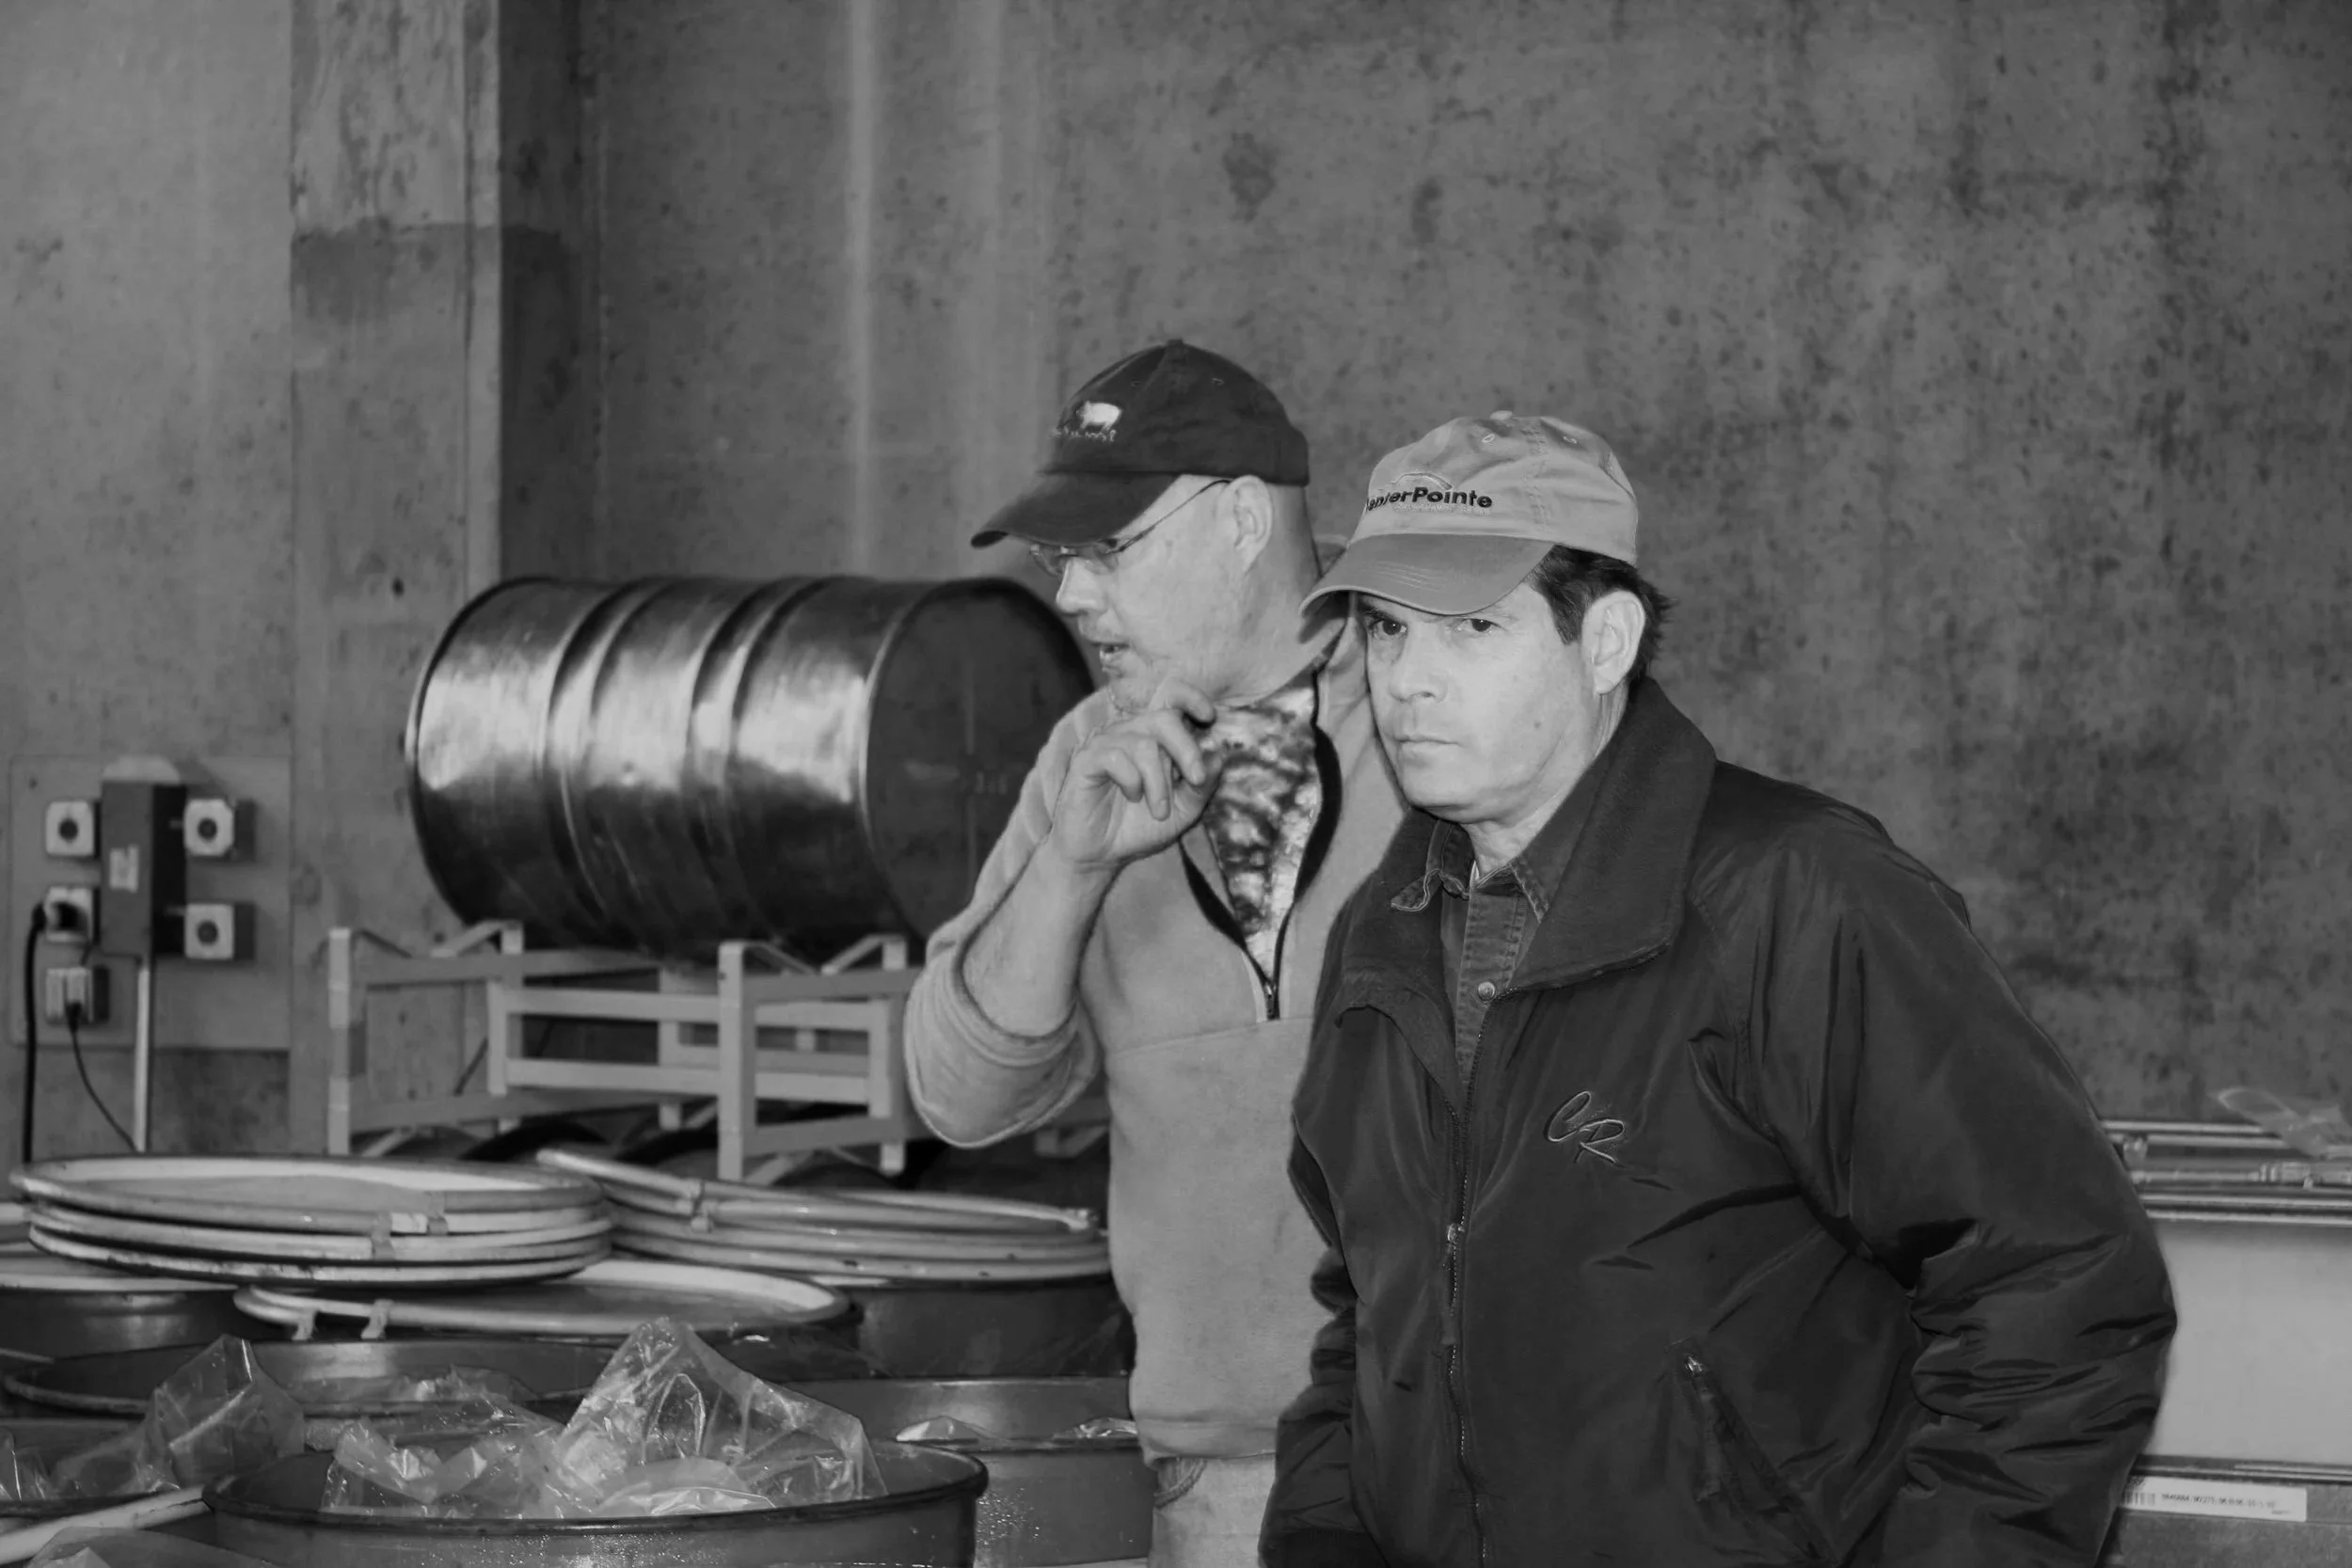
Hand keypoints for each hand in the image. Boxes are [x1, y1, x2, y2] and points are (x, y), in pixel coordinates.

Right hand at [1047, 678, 1222, 874]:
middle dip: (1187, 750)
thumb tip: (1219, 756)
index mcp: (1153, 736)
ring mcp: (1105, 743)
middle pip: (1164, 718)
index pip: (1169, 696)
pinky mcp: (1085, 759)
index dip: (1190, 697)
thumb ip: (1202, 785)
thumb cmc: (1139, 828)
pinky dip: (1132, 782)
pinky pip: (1115, 757)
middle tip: (1196, 779)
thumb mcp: (1183, 810)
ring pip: (1143, 744)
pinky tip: (1132, 798)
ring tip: (1158, 809)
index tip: (1208, 715)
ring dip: (1159, 782)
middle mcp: (1129, 732)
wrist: (1102, 855)